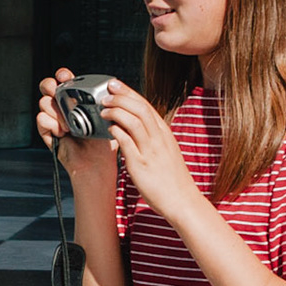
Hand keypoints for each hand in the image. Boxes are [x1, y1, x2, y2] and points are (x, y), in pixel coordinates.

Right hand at [35, 68, 119, 181]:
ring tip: (69, 125)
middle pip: (47, 86)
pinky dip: (51, 124)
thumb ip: (105, 99)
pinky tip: (62, 132)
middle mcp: (62, 106)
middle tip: (58, 92)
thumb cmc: (105, 140)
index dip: (62, 75)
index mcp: (76, 98)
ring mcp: (53, 118)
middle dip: (50, 86)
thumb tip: (110, 83)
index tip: (67, 76)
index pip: (64, 80)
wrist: (98, 162)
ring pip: (43, 102)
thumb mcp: (108, 115)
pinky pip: (41, 119)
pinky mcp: (47, 132)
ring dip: (55, 111)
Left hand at [98, 83, 200, 220]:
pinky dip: (117, 131)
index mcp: (164, 134)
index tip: (115, 85)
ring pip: (134, 121)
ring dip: (116, 111)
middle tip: (106, 92)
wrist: (181, 200)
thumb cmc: (171, 179)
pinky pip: (127, 142)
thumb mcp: (165, 152)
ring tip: (103, 109)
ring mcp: (151, 151)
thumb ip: (151, 139)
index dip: (129, 92)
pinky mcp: (141, 165)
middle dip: (121, 96)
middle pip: (140, 108)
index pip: (146, 105)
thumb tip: (134, 128)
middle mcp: (159, 138)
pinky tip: (109, 128)